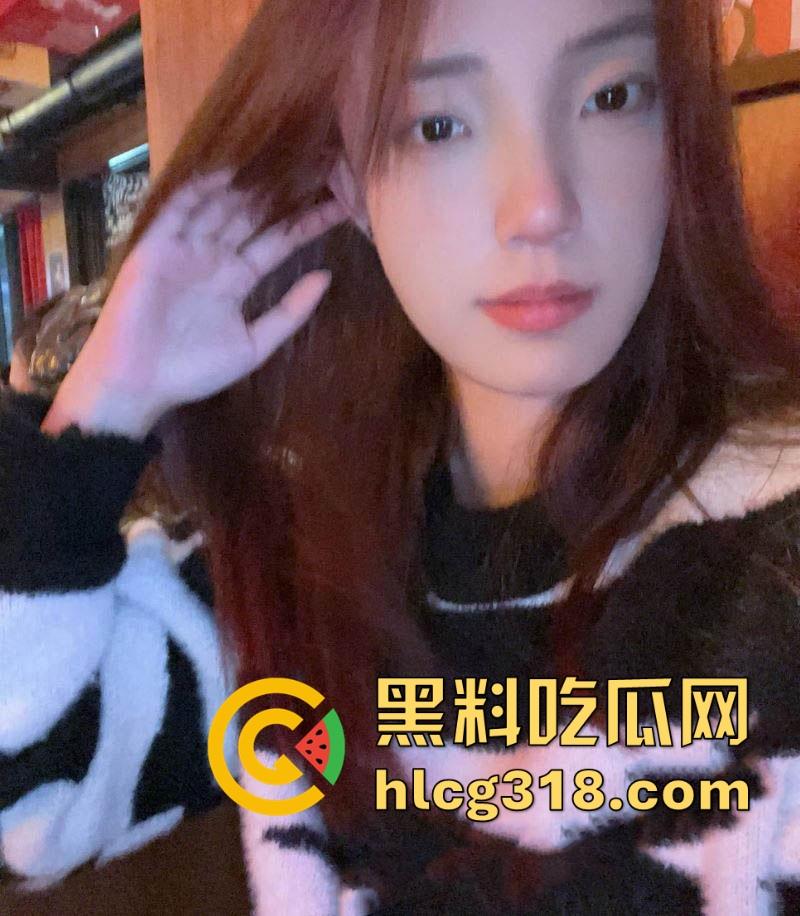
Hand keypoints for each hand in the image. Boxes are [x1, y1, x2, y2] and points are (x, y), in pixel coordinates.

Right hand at [43, 169, 347, 439]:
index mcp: (237, 279)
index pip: (279, 242)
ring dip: (245, 184)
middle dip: (280, 193)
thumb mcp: (255, 345)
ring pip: (219, 206)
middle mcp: (214, 257)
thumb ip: (290, 312)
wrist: (139, 382)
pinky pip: (179, 212)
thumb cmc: (194, 370)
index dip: (307, 223)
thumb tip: (327, 276)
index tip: (340, 204)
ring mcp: (185, 248)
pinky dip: (199, 192)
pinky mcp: (156, 246)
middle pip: (253, 217)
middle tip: (313, 163)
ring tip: (278, 157)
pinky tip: (225, 174)